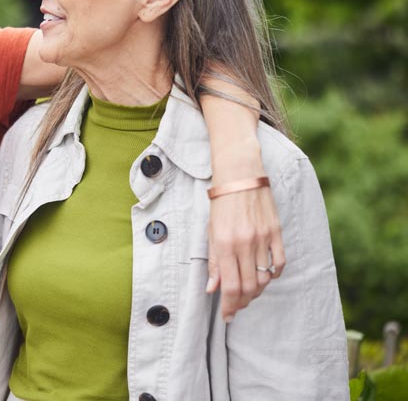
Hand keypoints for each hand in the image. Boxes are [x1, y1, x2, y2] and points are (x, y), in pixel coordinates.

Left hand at [206, 183, 284, 321]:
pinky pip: (280, 263)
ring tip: (249, 292)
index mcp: (225, 244)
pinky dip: (274, 275)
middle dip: (242, 302)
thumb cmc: (220, 203)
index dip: (230, 306)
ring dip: (257, 290)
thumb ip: (213, 261)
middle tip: (237, 306)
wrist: (240, 174)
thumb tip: (212, 289)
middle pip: (249, 287)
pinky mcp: (277, 232)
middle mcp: (245, 244)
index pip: (230, 286)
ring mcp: (263, 238)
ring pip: (265, 278)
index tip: (228, 315)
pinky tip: (266, 276)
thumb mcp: (210, 231)